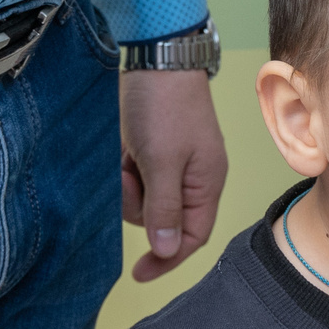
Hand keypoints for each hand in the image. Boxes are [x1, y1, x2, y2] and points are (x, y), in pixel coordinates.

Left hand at [120, 67, 227, 280]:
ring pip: (143, 200)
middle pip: (162, 220)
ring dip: (127, 186)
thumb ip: (165, 208)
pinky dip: (125, 170)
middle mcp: (193, 179)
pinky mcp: (153, 151)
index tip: (138, 273)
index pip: (192, 237)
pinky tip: (123, 149)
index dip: (167, 258)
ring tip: (124, 157)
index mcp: (206, 184)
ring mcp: (173, 164)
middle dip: (138, 206)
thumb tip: (168, 249)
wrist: (156, 56)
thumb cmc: (165, 106)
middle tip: (127, 178)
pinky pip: (136, 178)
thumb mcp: (162, 161)